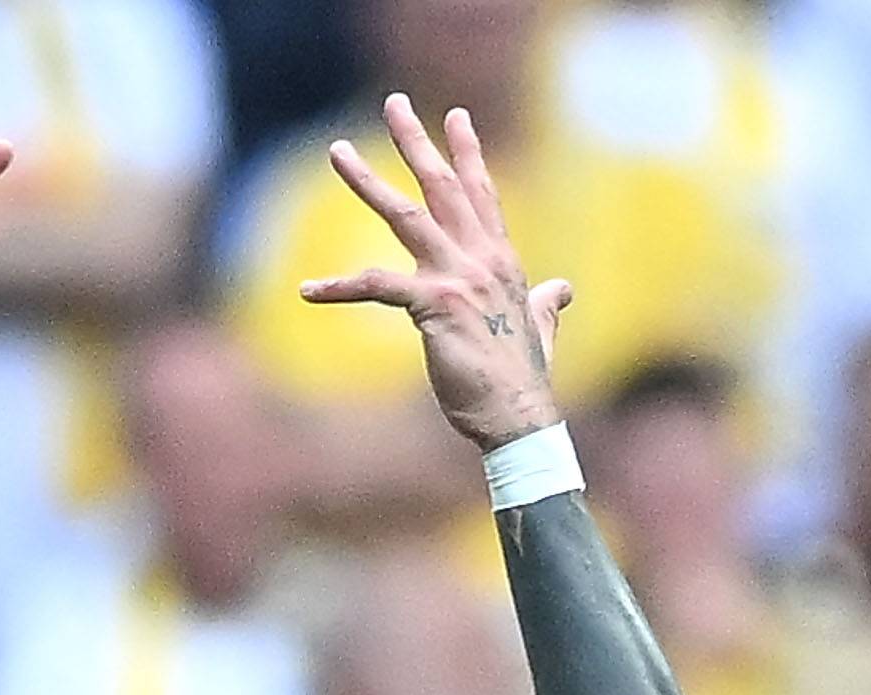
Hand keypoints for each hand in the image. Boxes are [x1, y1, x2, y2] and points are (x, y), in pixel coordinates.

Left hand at [300, 97, 569, 455]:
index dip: (467, 153)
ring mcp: (458, 277)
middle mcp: (481, 258)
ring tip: (338, 152)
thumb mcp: (539, 328)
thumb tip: (563, 290)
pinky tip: (307, 290)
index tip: (454, 117)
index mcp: (501, 260)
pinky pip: (377, 286)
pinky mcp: (434, 305)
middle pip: (443, 186)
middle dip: (416, 141)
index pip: (481, 194)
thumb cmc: (524, 380)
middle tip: (393, 103)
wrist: (519, 416)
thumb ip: (546, 303)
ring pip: (407, 215)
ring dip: (368, 181)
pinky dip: (339, 288)